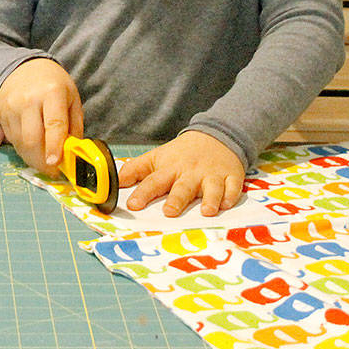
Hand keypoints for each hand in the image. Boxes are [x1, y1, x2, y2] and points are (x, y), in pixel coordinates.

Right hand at [0, 58, 82, 173]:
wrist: (24, 68)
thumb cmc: (53, 84)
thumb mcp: (71, 98)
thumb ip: (74, 126)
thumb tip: (73, 154)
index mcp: (52, 92)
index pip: (53, 124)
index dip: (55, 146)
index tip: (56, 164)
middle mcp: (28, 99)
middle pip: (32, 138)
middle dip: (42, 161)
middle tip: (52, 171)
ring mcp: (11, 107)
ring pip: (20, 143)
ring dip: (32, 159)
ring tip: (44, 163)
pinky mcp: (1, 114)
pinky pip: (12, 139)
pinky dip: (23, 150)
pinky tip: (32, 151)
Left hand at [119, 131, 244, 217]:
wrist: (216, 136)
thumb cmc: (182, 153)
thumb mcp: (157, 157)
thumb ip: (136, 170)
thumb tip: (114, 182)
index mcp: (170, 168)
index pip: (153, 181)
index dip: (142, 193)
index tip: (133, 205)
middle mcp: (190, 172)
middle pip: (182, 187)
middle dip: (176, 199)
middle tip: (169, 212)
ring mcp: (212, 174)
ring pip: (211, 188)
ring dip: (209, 199)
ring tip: (206, 211)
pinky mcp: (232, 176)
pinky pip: (233, 187)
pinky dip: (231, 196)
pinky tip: (227, 204)